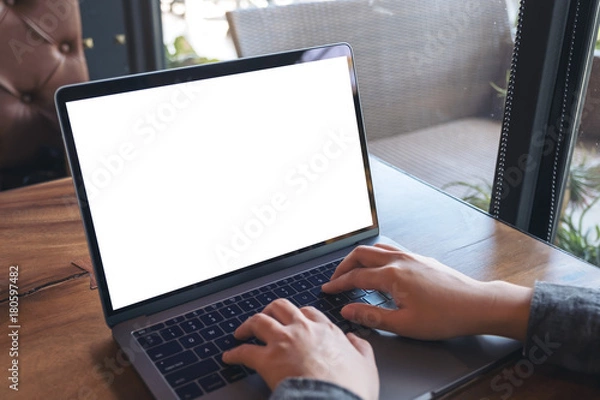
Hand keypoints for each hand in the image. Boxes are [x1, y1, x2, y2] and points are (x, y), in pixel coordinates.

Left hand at [222, 298, 378, 399]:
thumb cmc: (349, 388)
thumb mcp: (366, 365)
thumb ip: (361, 348)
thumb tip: (354, 339)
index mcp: (325, 330)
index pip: (307, 312)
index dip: (298, 315)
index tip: (293, 320)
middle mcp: (302, 329)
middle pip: (280, 307)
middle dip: (270, 310)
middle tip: (265, 317)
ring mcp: (283, 342)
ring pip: (259, 321)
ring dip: (248, 325)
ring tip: (242, 332)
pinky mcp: (266, 360)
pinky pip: (244, 352)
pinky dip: (234, 353)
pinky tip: (229, 357)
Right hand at [322, 244, 532, 340]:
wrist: (477, 305)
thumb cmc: (445, 316)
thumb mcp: (404, 324)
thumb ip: (372, 316)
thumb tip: (349, 310)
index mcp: (392, 275)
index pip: (356, 276)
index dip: (338, 283)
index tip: (328, 289)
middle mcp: (399, 260)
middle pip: (361, 254)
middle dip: (344, 266)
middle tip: (336, 279)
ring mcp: (411, 256)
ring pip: (376, 249)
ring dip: (360, 258)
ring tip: (353, 270)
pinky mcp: (421, 259)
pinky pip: (390, 250)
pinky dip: (376, 256)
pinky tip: (379, 268)